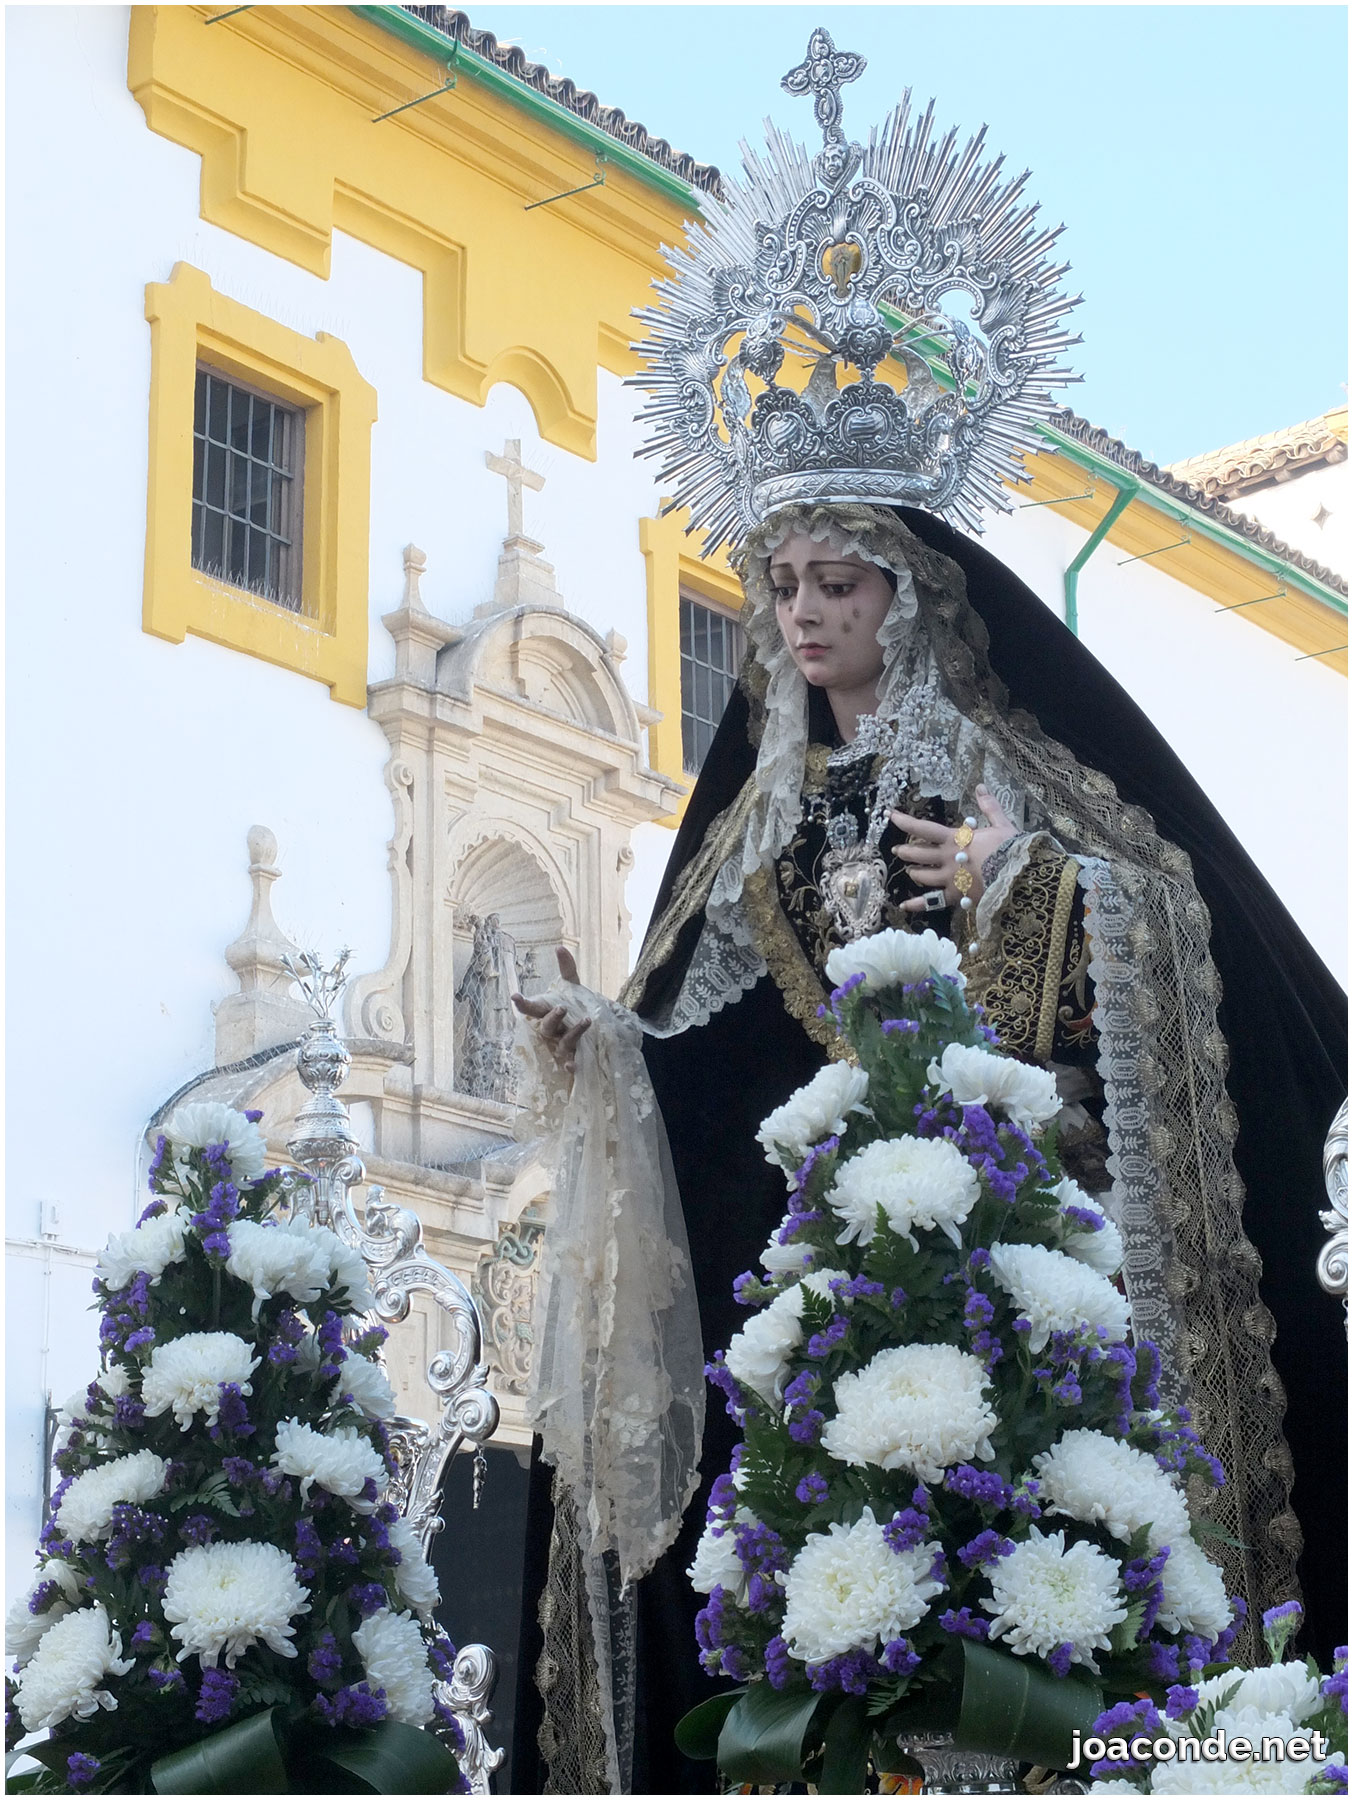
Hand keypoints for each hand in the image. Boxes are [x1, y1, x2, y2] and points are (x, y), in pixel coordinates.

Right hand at [511, 947, 591, 1071]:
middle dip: (552, 1017)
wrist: (588, 1035)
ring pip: (563, 1042)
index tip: (515, 996)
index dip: (524, 1003)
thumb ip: (567, 969)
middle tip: (561, 1008)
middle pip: (546, 1025)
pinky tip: (572, 1065)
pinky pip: (569, 1062)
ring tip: (587, 1020)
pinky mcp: (572, 1057)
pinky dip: (569, 1065)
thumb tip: (559, 947)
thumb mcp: (572, 989)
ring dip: (573, 1032)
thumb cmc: (573, 1009)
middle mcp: (552, 1029)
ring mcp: (561, 1044)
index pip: (533, 1007)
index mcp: (548, 1012)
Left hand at [890, 785, 1016, 912]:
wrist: (1019, 876)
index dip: (906, 822)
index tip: (891, 816)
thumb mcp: (1001, 824)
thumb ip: (989, 806)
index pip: (924, 828)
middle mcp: (947, 859)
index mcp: (955, 839)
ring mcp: (949, 879)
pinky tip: (904, 905)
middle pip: (918, 854)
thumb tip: (981, 787)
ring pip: (922, 876)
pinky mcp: (956, 896)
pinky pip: (932, 902)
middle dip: (906, 851)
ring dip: (914, 872)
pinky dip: (917, 904)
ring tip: (909, 871)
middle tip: (897, 850)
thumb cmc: (1011, 849)